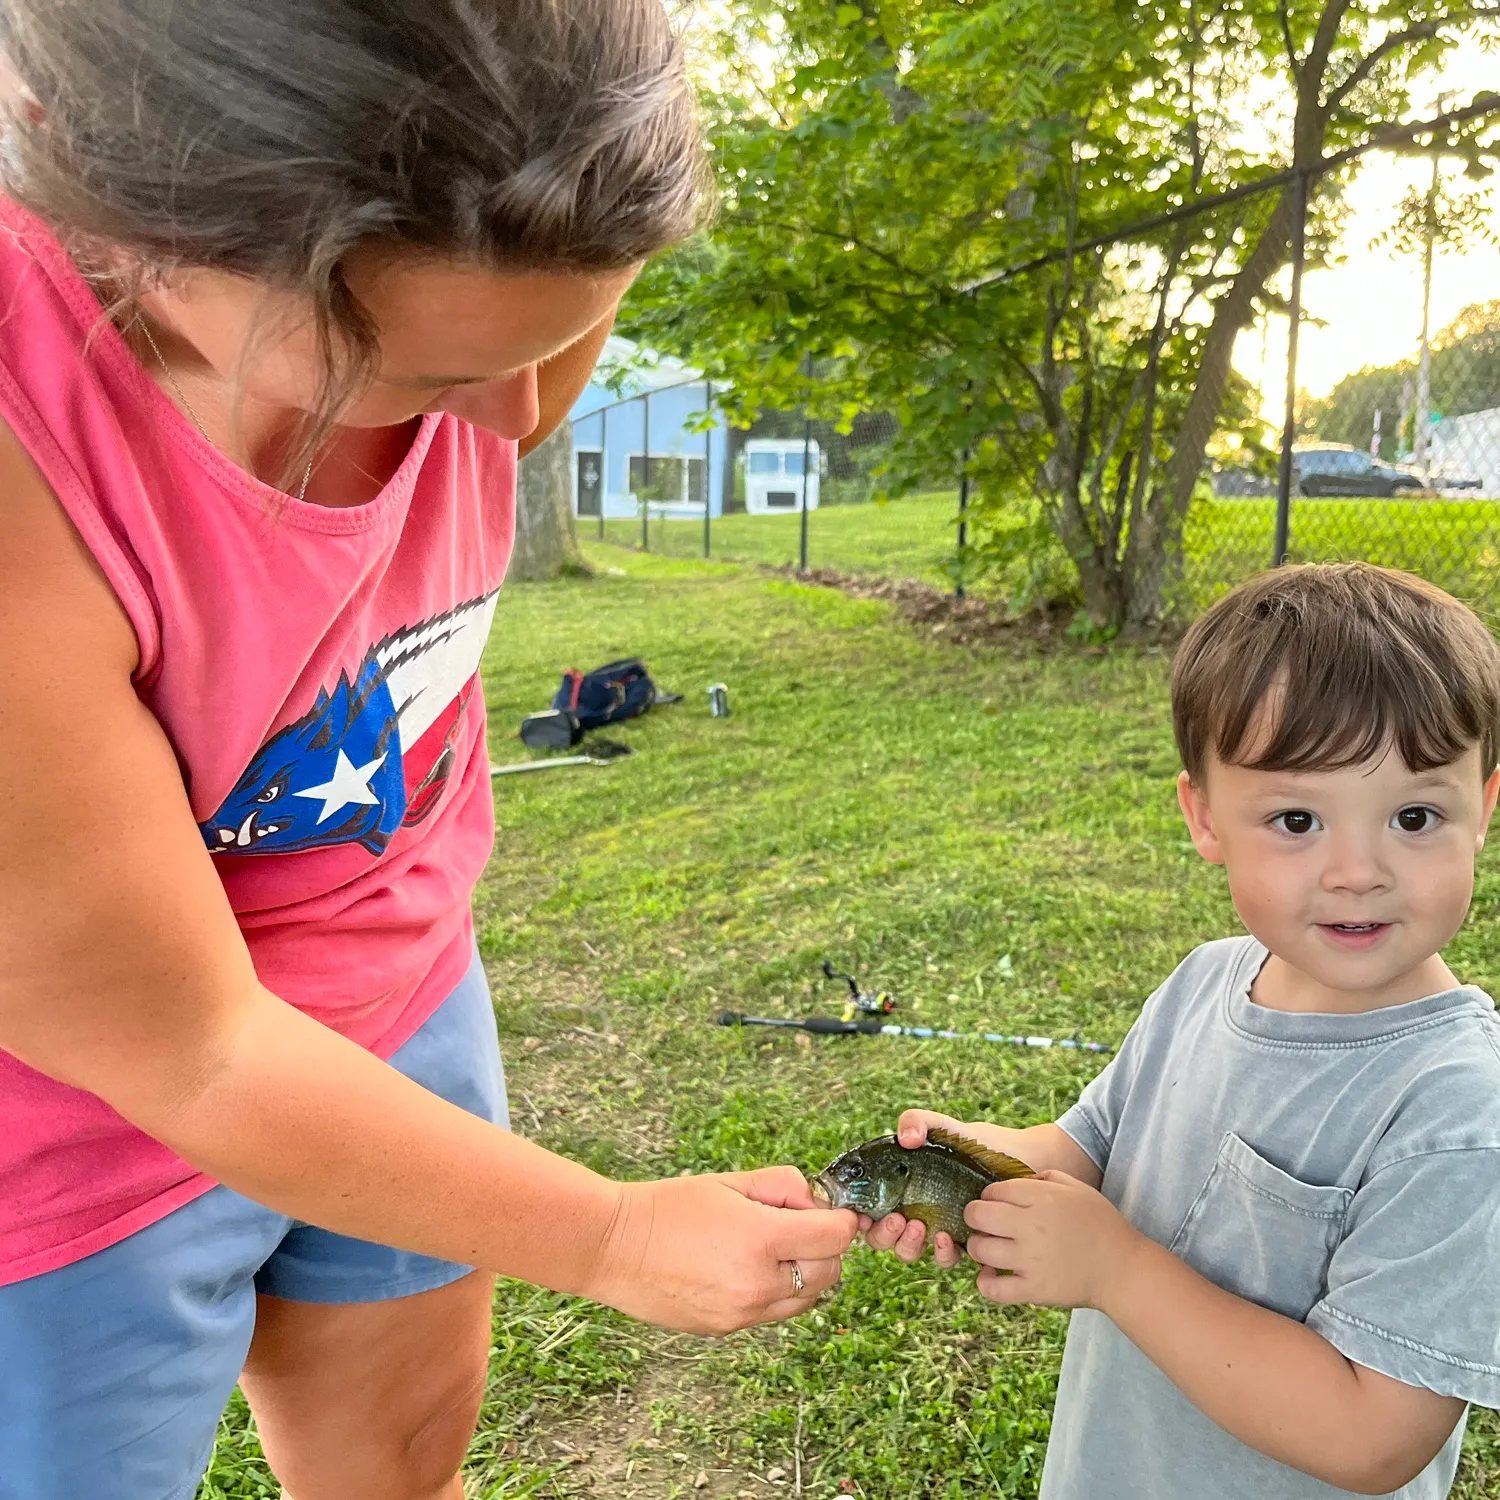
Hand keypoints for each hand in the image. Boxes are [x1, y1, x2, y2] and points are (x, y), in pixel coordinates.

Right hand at [586, 1167, 858, 1335]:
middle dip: (824, 1247)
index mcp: (761, 1240)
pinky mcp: (727, 1330)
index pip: (835, 1237)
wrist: (613, 1247)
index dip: (840, 1219)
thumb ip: (783, 1186)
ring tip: (771, 1248)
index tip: (830, 1210)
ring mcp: (743, 1314)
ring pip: (807, 1300)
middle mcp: (758, 1285)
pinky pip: (774, 1313)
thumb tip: (816, 1203)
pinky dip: (776, 1293)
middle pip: (830, 1272)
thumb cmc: (669, 1205)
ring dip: (805, 1274)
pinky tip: (746, 1268)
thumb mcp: (730, 1181)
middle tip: (797, 1225)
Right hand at [863, 1109, 1034, 1269]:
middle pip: (881, 1237)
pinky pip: (945, 1260)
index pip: (867, 1208)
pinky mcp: (961, 1243)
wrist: (1017, 1158)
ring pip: (908, 1253)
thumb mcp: (942, 1127)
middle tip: (897, 1220)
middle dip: (882, 1235)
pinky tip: (948, 1237)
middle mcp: (912, 1211)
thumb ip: (917, 1120)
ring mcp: (935, 1229)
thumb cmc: (972, 1142)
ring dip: (907, 1246)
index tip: (862, 1214)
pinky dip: (941, 1254)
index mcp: (899, 1187)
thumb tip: (907, 1139)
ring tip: (919, 1227)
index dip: (857, 1217)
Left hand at [964, 1169, 1141, 1307]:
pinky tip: (991, 1274)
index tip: (996, 1203)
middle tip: (983, 1223)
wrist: (1123, 1269)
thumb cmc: (1101, 1225)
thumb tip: (1016, 1182)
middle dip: (974, 1216)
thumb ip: (1044, 1178)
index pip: (993, 1191)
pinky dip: (984, 1282)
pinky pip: (993, 1289)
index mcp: (1041, 1199)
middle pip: (978, 1216)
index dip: (989, 1196)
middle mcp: (1031, 1227)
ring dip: (978, 1247)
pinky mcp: (1034, 1290)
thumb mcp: (1076, 1188)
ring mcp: (1030, 1261)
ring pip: (980, 1249)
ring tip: (989, 1248)